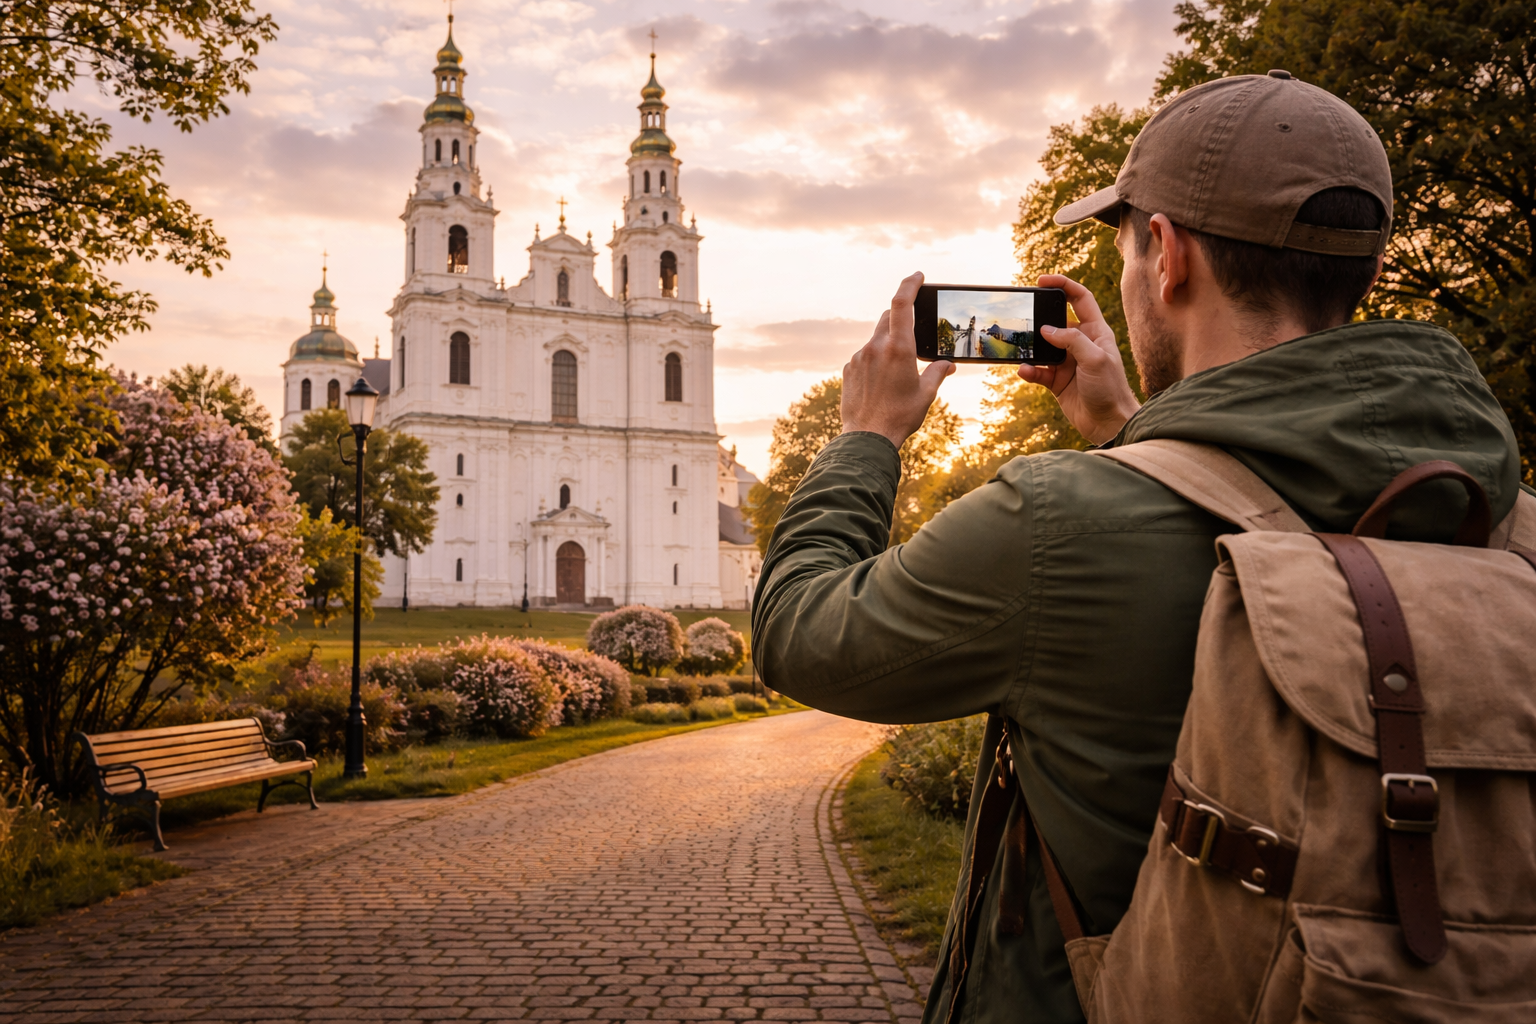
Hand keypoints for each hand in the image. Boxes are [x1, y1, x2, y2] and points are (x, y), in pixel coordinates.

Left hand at [842, 272, 954, 449]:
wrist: (867, 437)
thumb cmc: (900, 416)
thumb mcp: (926, 394)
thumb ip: (937, 373)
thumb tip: (947, 365)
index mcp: (899, 349)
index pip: (901, 303)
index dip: (909, 284)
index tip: (918, 276)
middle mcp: (875, 347)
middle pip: (887, 318)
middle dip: (900, 318)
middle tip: (912, 331)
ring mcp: (858, 357)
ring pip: (875, 339)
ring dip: (887, 344)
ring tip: (897, 371)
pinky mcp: (848, 369)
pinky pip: (864, 356)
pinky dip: (874, 360)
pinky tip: (881, 383)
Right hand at [1020, 275, 1140, 444]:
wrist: (1109, 424)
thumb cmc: (1111, 389)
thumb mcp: (1096, 359)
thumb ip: (1072, 340)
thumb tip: (1046, 330)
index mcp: (1096, 331)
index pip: (1080, 299)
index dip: (1063, 285)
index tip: (1042, 280)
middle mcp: (1080, 343)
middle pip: (1056, 321)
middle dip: (1039, 318)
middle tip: (1023, 315)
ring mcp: (1067, 362)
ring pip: (1042, 347)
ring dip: (1030, 347)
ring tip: (1019, 347)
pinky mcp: (1057, 381)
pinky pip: (1038, 371)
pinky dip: (1029, 370)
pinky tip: (1025, 371)